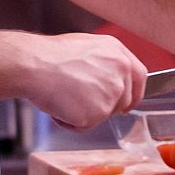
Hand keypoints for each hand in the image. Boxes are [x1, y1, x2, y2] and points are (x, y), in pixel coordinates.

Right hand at [21, 32, 146, 130]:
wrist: (34, 65)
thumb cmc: (50, 56)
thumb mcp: (87, 48)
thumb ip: (105, 62)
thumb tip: (107, 78)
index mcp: (118, 52)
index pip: (140, 76)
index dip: (134, 93)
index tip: (127, 104)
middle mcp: (121, 71)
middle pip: (124, 100)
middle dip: (103, 106)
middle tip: (78, 99)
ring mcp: (112, 92)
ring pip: (104, 115)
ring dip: (84, 114)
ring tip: (64, 97)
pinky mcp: (99, 112)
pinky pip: (86, 126)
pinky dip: (71, 122)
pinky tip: (59, 105)